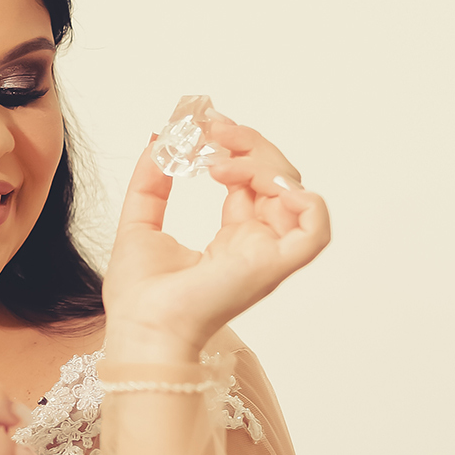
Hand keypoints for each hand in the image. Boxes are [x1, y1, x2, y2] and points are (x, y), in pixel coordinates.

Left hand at [102, 122, 330, 360]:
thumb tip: (160, 143)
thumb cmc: (140, 297)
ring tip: (217, 161)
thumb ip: (150, 182)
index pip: (250, 182)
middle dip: (250, 145)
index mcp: (232, 240)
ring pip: (294, 192)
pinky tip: (261, 185)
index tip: (205, 127)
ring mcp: (268, 254)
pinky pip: (316, 229)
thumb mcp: (139, 222)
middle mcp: (256, 245)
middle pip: (277, 180)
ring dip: (261, 163)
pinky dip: (303, 199)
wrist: (142, 327)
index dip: (235, 148)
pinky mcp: (275, 265)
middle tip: (214, 130)